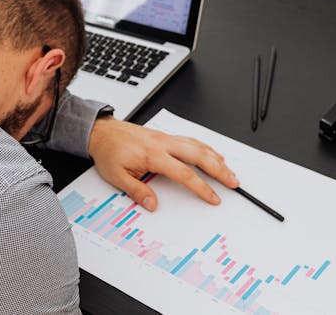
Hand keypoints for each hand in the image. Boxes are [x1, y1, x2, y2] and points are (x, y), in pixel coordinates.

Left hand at [87, 116, 238, 211]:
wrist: (102, 132)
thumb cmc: (109, 151)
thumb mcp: (117, 176)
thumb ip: (137, 191)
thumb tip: (153, 204)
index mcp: (153, 154)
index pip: (184, 173)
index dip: (201, 187)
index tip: (213, 197)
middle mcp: (163, 143)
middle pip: (199, 155)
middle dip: (219, 169)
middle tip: (233, 181)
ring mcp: (166, 138)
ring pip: (198, 145)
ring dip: (216, 157)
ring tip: (229, 170)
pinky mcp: (165, 136)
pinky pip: (191, 140)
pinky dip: (206, 147)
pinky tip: (213, 154)